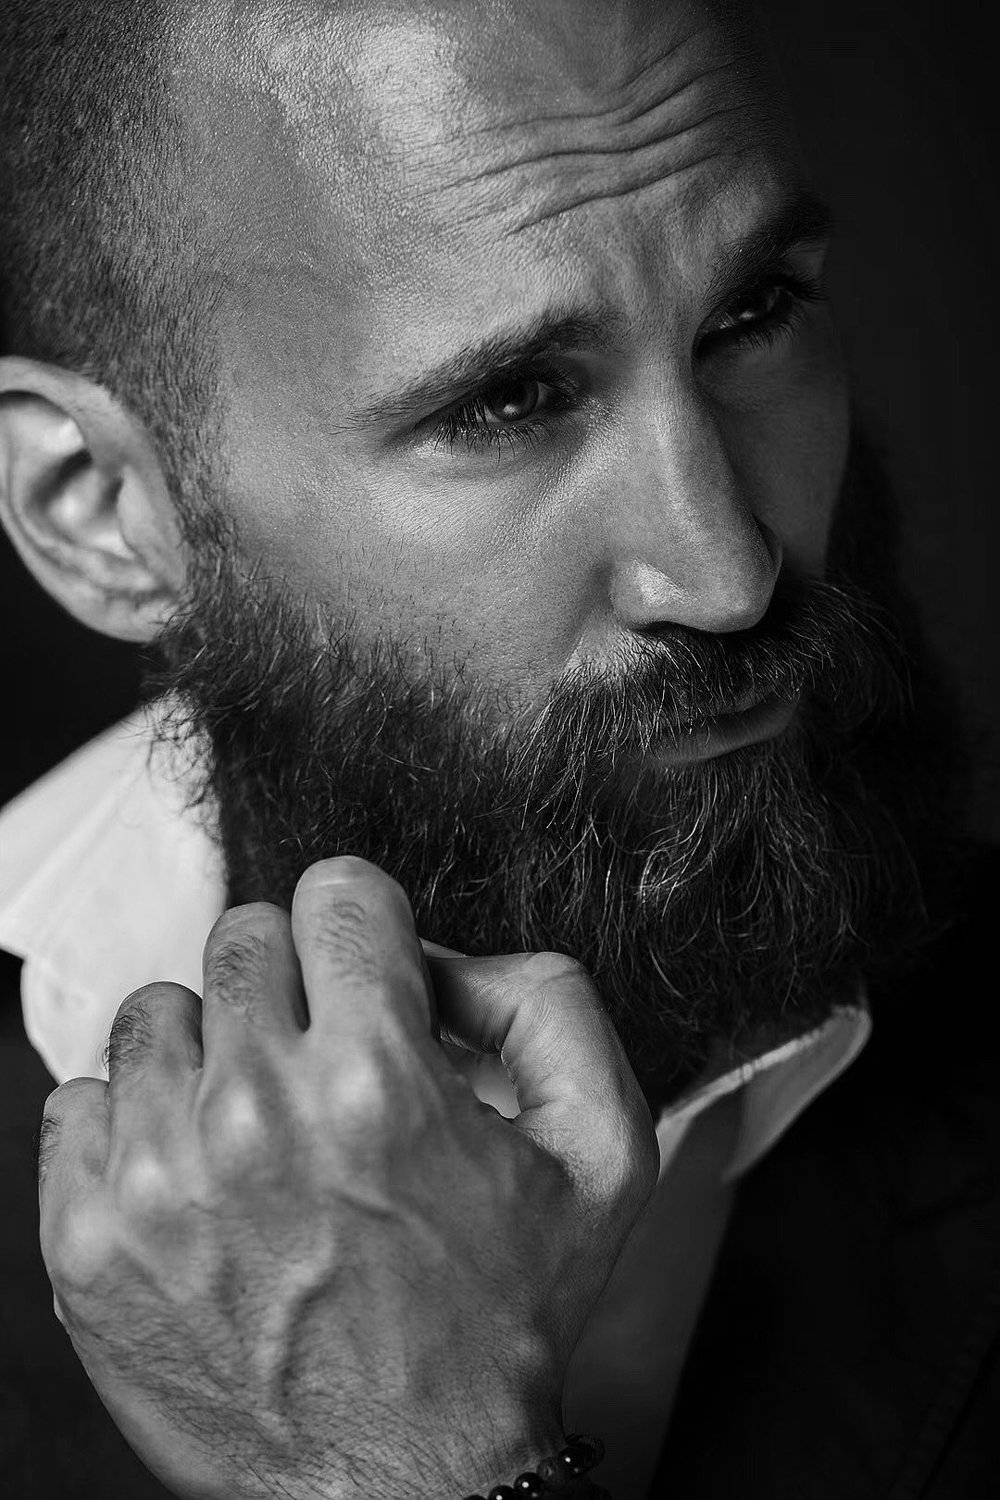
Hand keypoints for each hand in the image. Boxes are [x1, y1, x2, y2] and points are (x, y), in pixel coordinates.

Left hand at [38, 857, 656, 1498]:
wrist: (409, 1486)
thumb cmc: (499, 1325)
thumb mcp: (601, 1155)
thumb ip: (551, 1006)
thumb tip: (449, 954)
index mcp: (379, 1080)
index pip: (337, 889)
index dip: (369, 926)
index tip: (371, 974)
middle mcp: (257, 1115)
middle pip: (246, 935)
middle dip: (299, 984)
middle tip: (326, 1061)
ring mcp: (157, 1178)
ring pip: (158, 1010)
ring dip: (214, 1053)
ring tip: (261, 1127)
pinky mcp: (87, 1240)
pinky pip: (80, 1099)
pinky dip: (137, 1124)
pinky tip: (199, 1176)